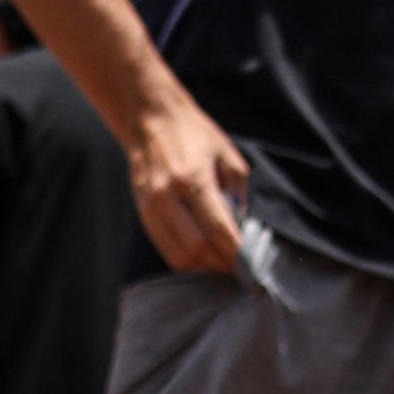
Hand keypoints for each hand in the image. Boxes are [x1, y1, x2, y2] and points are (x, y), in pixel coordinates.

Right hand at [124, 97, 254, 275]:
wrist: (151, 121)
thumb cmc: (195, 136)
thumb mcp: (229, 157)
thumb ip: (238, 195)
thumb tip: (242, 230)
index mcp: (193, 180)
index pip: (218, 229)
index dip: (236, 252)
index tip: (252, 264)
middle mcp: (168, 197)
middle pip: (197, 249)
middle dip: (221, 265)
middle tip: (241, 271)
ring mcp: (150, 208)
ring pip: (178, 255)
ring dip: (203, 268)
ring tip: (223, 268)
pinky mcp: (142, 214)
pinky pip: (164, 248)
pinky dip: (185, 261)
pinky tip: (203, 259)